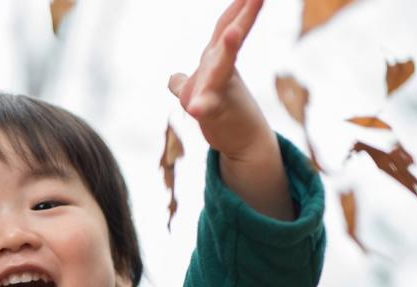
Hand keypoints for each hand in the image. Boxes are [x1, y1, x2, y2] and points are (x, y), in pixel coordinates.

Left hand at [167, 0, 274, 158]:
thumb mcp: (198, 92)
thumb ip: (184, 82)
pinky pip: (205, 107)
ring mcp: (219, 89)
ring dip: (226, 50)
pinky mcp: (213, 112)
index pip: (225, 27)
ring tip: (232, 33)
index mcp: (215, 59)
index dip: (236, 7)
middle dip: (242, 17)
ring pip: (220, 67)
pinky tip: (194, 107)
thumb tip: (173, 78)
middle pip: (230, 38)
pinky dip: (200, 106)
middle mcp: (220, 70)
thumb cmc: (223, 113)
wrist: (242, 143)